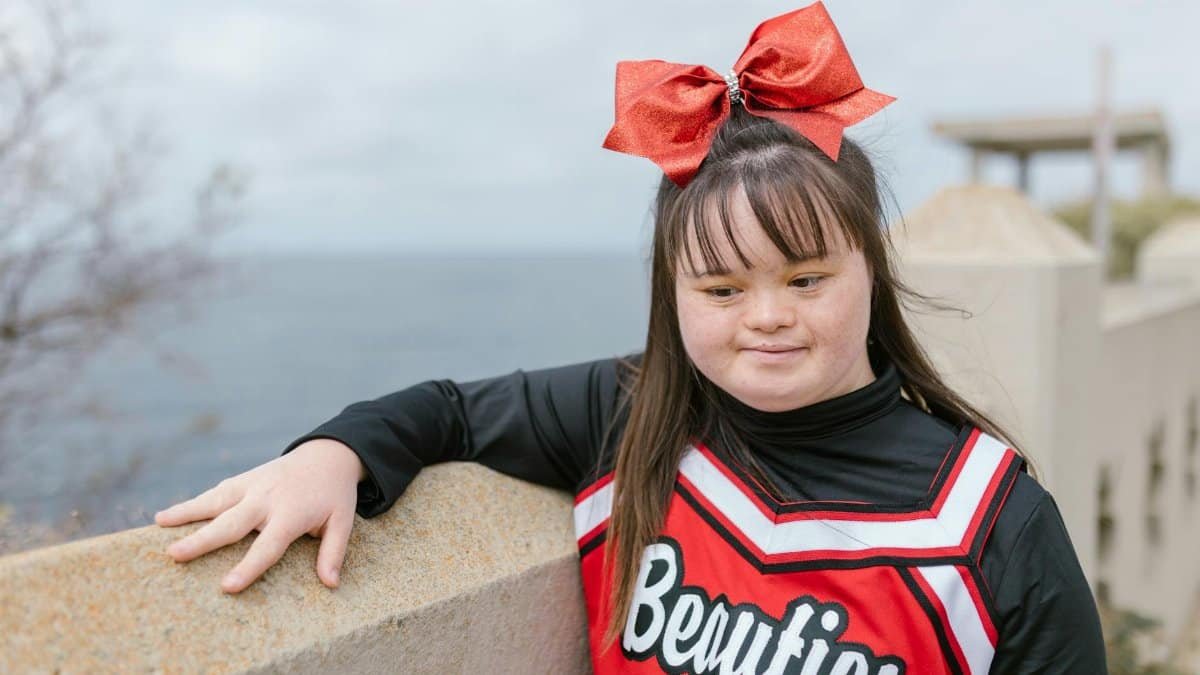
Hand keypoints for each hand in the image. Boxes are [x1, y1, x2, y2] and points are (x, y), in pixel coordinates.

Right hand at [154, 438, 364, 592]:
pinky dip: (195, 502)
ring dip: (187, 512)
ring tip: (159, 523)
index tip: (227, 587)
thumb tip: (331, 584)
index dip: (248, 568)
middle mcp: (268, 499)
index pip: (268, 546)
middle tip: (174, 555)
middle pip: (231, 523)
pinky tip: (171, 514)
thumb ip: (333, 552)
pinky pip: (218, 492)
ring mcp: (253, 485)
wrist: (328, 454)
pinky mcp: (245, 478)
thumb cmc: (334, 494)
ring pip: (216, 501)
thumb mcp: (343, 522)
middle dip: (202, 540)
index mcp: (292, 514)